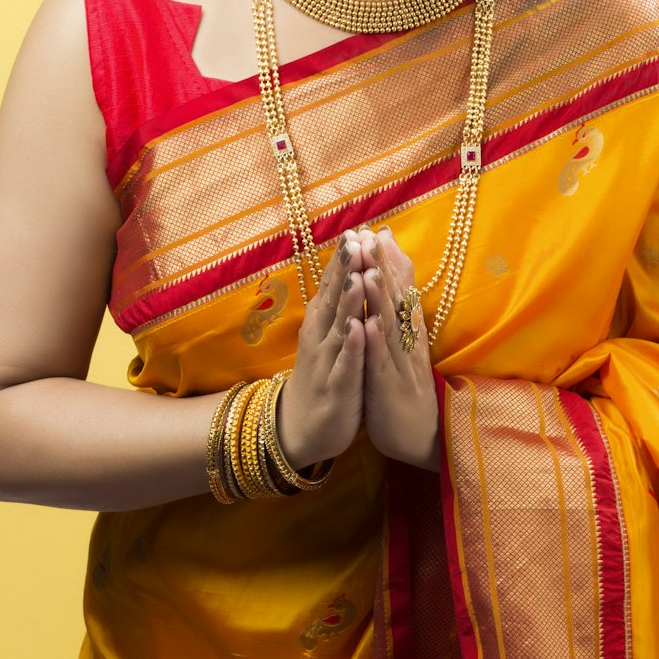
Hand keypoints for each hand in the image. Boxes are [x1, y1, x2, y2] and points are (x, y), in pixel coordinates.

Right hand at [276, 232, 365, 469]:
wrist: (300, 429)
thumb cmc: (322, 375)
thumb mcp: (330, 335)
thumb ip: (339, 303)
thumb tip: (348, 268)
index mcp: (323, 323)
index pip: (333, 285)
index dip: (344, 259)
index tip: (356, 230)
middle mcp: (322, 336)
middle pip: (334, 298)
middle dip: (346, 270)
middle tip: (355, 239)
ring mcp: (328, 362)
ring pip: (340, 327)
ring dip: (349, 302)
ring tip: (359, 276)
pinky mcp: (337, 388)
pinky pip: (346, 364)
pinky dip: (351, 346)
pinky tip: (358, 329)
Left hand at [358, 227, 439, 471]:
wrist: (425, 439)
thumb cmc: (408, 393)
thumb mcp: (403, 352)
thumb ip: (399, 320)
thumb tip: (393, 286)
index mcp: (407, 335)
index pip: (400, 292)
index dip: (389, 262)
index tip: (377, 231)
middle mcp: (407, 344)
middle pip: (396, 301)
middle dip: (383, 268)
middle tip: (373, 236)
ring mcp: (400, 365)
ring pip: (389, 327)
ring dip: (378, 299)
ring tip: (367, 270)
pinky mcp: (390, 388)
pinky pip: (382, 363)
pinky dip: (376, 342)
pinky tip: (368, 324)